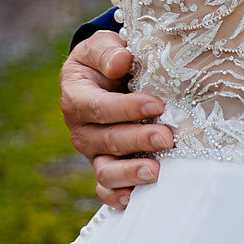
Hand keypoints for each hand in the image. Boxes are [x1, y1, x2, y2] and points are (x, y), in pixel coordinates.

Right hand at [59, 31, 174, 207]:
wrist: (106, 77)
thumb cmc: (107, 59)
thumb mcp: (102, 46)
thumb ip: (108, 51)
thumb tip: (121, 61)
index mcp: (76, 96)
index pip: (98, 107)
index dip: (126, 108)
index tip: (156, 104)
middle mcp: (80, 129)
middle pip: (106, 140)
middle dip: (138, 140)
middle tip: (167, 138)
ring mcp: (92, 152)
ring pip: (105, 170)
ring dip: (130, 173)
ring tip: (156, 171)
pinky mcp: (103, 168)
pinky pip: (105, 189)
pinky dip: (117, 197)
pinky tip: (136, 198)